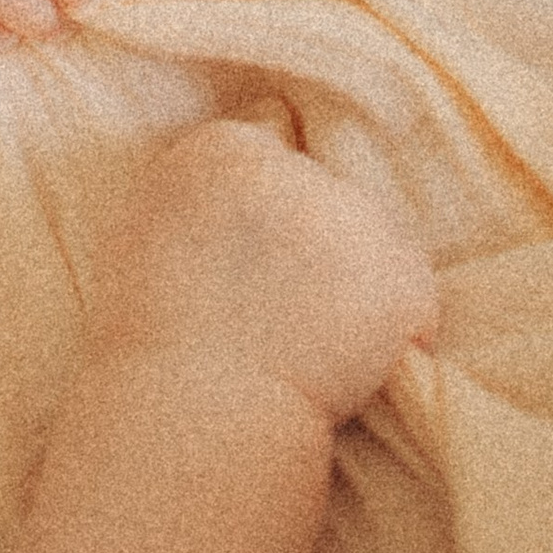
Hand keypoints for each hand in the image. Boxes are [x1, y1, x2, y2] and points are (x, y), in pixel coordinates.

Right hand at [90, 119, 438, 427]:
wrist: (197, 411)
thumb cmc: (153, 336)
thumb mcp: (144, 228)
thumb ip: (200, 188)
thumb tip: (252, 160)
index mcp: (222, 147)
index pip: (268, 141)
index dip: (259, 200)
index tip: (241, 250)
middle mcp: (299, 168)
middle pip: (325, 187)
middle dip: (313, 232)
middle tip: (273, 303)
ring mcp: (361, 220)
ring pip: (372, 238)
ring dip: (354, 277)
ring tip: (305, 340)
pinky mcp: (408, 278)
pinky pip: (408, 299)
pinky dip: (391, 331)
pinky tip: (343, 363)